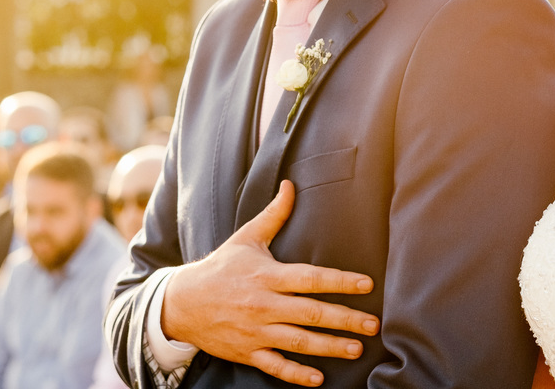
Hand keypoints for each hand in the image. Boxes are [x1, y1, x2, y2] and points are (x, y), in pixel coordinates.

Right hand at [161, 180, 379, 385]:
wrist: (180, 303)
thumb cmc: (220, 268)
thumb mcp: (246, 238)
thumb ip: (274, 214)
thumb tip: (290, 185)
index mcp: (268, 275)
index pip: (311, 278)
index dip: (340, 281)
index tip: (367, 284)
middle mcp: (264, 304)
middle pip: (311, 313)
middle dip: (345, 319)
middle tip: (373, 324)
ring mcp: (255, 331)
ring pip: (298, 342)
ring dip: (330, 347)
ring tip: (357, 349)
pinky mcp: (247, 352)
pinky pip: (275, 366)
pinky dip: (296, 374)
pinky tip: (318, 378)